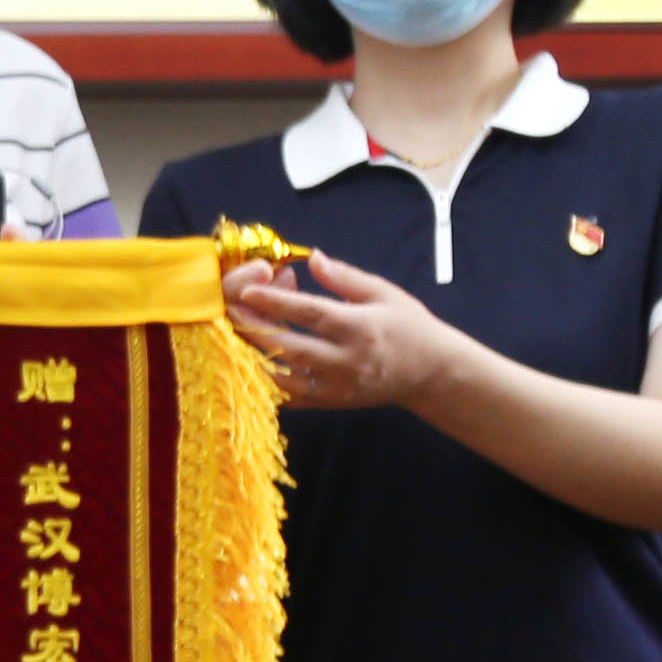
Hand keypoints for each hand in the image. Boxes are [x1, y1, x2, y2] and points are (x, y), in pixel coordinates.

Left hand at [225, 248, 467, 415]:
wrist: (432, 373)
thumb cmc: (409, 326)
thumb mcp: (384, 294)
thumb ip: (345, 277)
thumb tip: (312, 257)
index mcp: (360, 327)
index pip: (310, 313)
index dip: (276, 302)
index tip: (247, 292)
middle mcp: (346, 360)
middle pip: (290, 347)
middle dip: (255, 329)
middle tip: (229, 312)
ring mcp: (337, 387)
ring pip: (284, 377)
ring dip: (255, 357)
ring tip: (234, 336)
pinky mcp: (332, 404)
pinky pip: (291, 398)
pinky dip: (267, 383)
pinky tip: (249, 364)